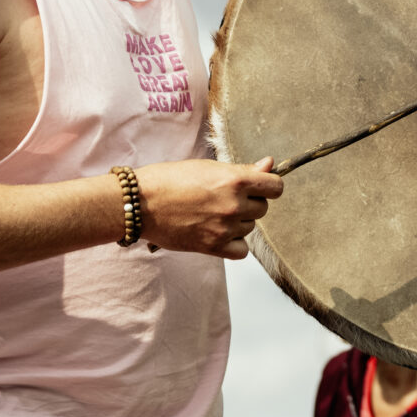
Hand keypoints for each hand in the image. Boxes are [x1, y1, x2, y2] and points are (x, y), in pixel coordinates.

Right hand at [134, 157, 282, 258]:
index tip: (260, 186)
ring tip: (212, 213)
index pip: (275, 186)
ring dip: (238, 222)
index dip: (268, 185)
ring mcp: (225, 228)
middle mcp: (234, 205)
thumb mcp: (208, 167)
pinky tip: (219, 233)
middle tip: (224, 199)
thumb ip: (242, 170)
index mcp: (234, 180)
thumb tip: (269, 165)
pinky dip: (234, 244)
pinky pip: (242, 251)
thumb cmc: (169, 179)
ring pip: (250, 228)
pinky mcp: (213, 246)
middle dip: (248, 203)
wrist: (141, 202)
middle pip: (262, 208)